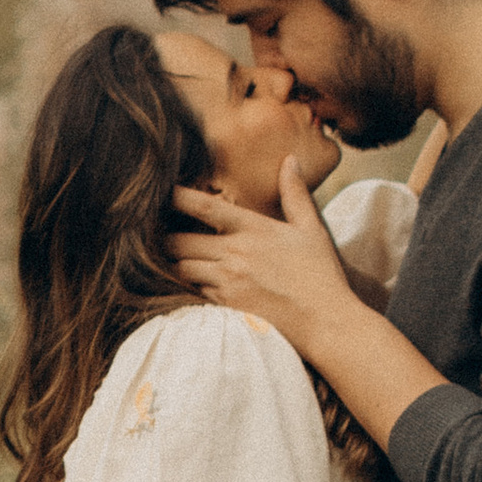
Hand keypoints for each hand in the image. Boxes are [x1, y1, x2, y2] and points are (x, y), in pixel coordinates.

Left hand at [171, 158, 350, 350]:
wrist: (325, 322)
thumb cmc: (320, 275)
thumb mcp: (311, 229)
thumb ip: (295, 194)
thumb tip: (291, 160)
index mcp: (253, 229)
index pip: (205, 206)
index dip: (177, 198)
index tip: (161, 192)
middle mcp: (236, 252)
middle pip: (179, 241)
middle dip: (165, 238)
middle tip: (155, 235)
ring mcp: (228, 281)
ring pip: (180, 269)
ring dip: (173, 265)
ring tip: (168, 261)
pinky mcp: (226, 307)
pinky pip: (192, 293)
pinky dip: (186, 288)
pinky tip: (185, 286)